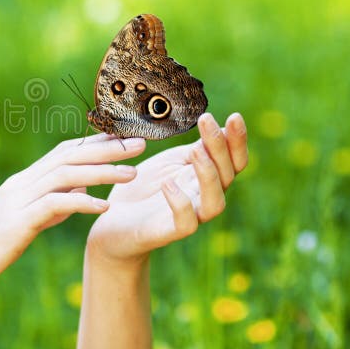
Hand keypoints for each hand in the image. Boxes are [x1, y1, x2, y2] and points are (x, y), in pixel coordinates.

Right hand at [0, 133, 147, 310]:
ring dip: (103, 172)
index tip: (126, 138)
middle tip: (141, 142)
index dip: (96, 143)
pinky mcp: (15, 223)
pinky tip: (105, 208)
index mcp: (21, 184)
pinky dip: (81, 203)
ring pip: (65, 175)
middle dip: (108, 147)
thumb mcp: (19, 224)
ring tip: (134, 172)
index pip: (63, 152)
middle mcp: (20, 185)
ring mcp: (16, 202)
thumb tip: (75, 197)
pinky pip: (54, 206)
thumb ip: (46, 208)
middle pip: (70, 156)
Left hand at [85, 112, 247, 266]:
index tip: (234, 116)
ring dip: (208, 175)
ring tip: (196, 150)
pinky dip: (181, 203)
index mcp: (205, 177)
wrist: (112, 219)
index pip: (232, 160)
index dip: (237, 140)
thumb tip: (218, 127)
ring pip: (215, 202)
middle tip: (207, 120)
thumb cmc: (144, 187)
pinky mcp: (168, 232)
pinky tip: (168, 184)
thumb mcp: (169, 162)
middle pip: (227, 175)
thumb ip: (193, 150)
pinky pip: (186, 224)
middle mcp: (203, 197)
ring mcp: (189, 216)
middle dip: (221, 147)